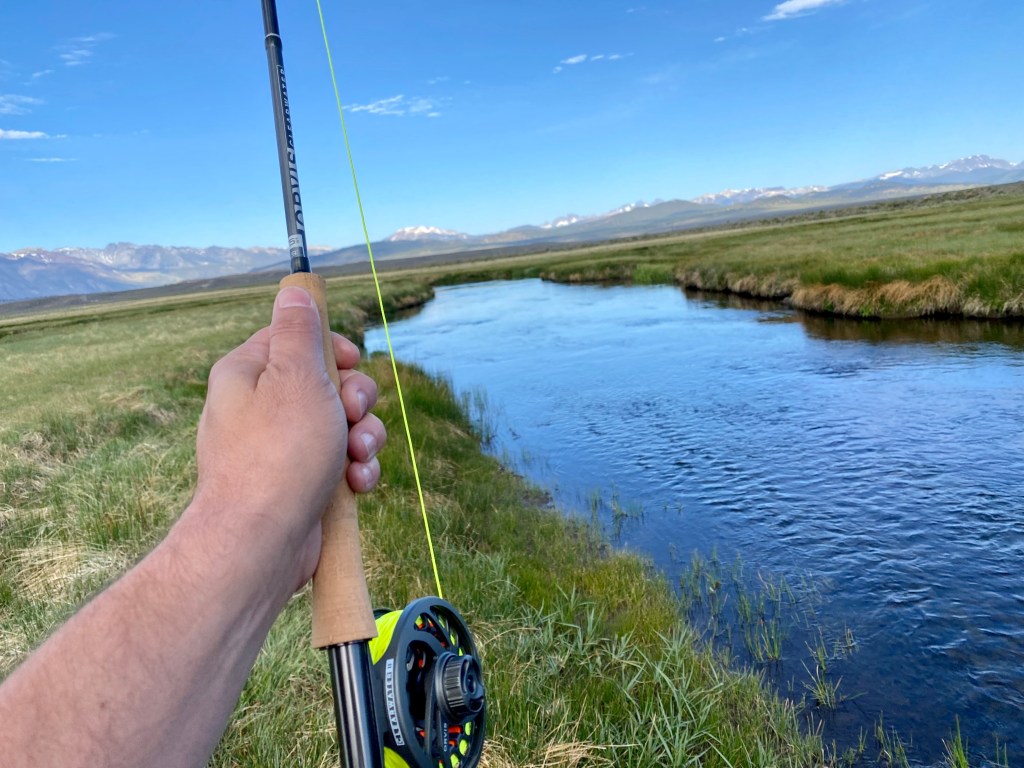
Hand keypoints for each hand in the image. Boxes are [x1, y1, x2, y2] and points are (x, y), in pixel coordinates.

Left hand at [189, 286, 385, 589]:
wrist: (261, 541)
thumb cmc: (278, 454)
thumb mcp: (296, 376)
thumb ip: (300, 331)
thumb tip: (295, 290)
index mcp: (247, 374)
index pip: (293, 339)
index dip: (331, 347)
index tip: (349, 361)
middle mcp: (258, 409)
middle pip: (326, 383)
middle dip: (356, 399)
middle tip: (355, 413)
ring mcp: (279, 450)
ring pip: (340, 427)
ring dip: (364, 438)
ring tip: (359, 458)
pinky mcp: (298, 485)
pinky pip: (338, 465)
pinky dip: (355, 472)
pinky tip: (356, 486)